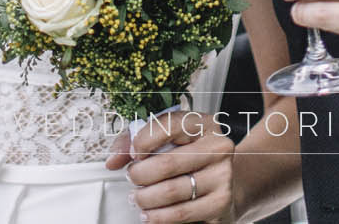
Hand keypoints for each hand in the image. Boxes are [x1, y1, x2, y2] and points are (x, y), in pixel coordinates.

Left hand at [106, 109, 237, 222]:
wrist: (225, 181)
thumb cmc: (190, 158)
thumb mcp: (167, 140)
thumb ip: (135, 141)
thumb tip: (113, 160)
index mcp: (204, 124)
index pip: (168, 125)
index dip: (142, 141)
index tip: (133, 154)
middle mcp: (218, 148)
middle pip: (166, 164)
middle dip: (139, 175)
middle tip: (132, 178)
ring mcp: (222, 177)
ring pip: (171, 192)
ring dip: (145, 199)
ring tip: (139, 198)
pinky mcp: (220, 203)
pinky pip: (180, 214)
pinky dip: (158, 217)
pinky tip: (152, 213)